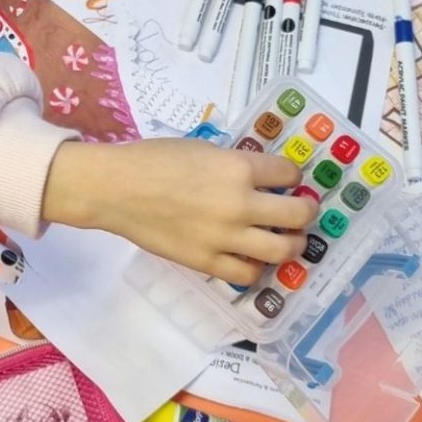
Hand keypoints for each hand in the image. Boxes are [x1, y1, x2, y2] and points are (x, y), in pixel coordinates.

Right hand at [41, 138, 317, 285]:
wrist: (117, 189)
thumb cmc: (154, 158)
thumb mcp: (201, 148)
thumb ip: (232, 163)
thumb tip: (257, 177)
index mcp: (238, 168)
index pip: (289, 174)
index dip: (292, 175)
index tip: (288, 179)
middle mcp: (240, 204)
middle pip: (297, 215)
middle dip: (305, 212)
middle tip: (300, 210)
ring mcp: (226, 238)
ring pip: (281, 250)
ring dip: (291, 244)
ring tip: (287, 240)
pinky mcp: (208, 262)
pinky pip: (248, 273)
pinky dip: (255, 266)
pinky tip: (250, 257)